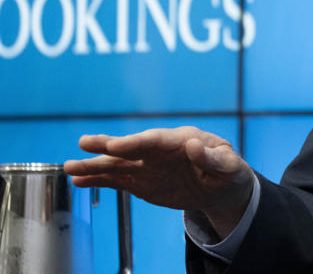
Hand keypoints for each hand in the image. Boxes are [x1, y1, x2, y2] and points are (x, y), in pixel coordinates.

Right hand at [64, 126, 254, 237]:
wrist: (222, 186)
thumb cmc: (228, 169)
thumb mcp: (228, 164)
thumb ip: (210, 156)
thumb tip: (191, 145)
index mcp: (181, 140)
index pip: (155, 140)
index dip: (135, 142)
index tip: (116, 146)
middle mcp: (160, 151)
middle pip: (132, 147)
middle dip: (109, 146)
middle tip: (85, 143)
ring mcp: (149, 166)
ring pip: (119, 165)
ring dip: (95, 166)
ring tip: (69, 167)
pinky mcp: (143, 182)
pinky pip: (118, 181)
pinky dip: (99, 181)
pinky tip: (79, 181)